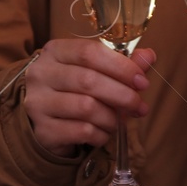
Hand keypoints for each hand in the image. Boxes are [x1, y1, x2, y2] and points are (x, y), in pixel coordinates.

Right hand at [23, 39, 155, 157]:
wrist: (43, 118)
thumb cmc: (74, 89)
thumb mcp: (95, 70)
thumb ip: (122, 63)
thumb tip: (149, 56)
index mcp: (55, 51)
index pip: (89, 52)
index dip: (120, 66)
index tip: (141, 80)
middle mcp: (41, 74)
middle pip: (88, 80)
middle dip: (122, 95)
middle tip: (139, 106)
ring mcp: (38, 102)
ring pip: (86, 108)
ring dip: (112, 117)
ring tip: (119, 120)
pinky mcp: (42, 130)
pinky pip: (81, 131)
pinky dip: (100, 133)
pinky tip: (103, 132)